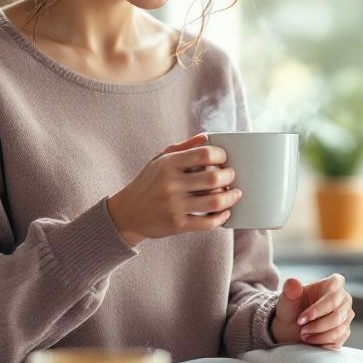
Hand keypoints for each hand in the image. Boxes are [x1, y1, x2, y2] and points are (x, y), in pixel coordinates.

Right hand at [107, 133, 242, 246]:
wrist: (127, 213)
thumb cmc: (148, 183)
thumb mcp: (159, 161)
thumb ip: (183, 147)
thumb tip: (207, 136)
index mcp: (167, 164)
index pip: (204, 154)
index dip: (220, 155)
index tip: (224, 158)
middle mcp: (170, 184)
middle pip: (214, 178)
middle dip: (229, 176)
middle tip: (232, 175)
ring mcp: (174, 206)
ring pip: (215, 201)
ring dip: (231, 197)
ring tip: (235, 193)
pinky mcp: (177, 225)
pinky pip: (208, 223)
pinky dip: (222, 217)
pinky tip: (225, 212)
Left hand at [269, 274, 354, 348]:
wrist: (290, 326)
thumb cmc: (291, 308)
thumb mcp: (287, 299)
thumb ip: (290, 290)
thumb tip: (293, 282)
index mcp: (333, 283)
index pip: (333, 296)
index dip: (318, 309)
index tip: (301, 319)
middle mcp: (344, 298)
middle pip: (337, 315)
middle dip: (317, 326)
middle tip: (301, 330)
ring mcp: (346, 315)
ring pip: (338, 329)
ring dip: (318, 335)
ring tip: (303, 334)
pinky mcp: (345, 331)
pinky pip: (338, 339)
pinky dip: (322, 342)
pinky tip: (311, 339)